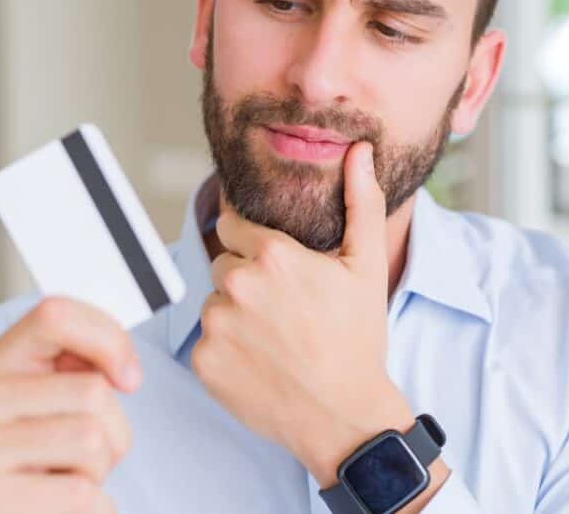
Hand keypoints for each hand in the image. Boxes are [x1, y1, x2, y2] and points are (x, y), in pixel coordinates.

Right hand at [0, 297, 142, 512]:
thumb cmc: (25, 472)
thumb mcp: (43, 411)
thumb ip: (75, 376)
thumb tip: (122, 372)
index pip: (55, 315)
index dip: (109, 340)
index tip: (128, 379)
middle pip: (93, 392)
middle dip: (112, 434)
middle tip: (78, 462)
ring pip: (93, 443)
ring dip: (99, 475)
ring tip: (63, 486)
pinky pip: (85, 496)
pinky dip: (95, 510)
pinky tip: (55, 513)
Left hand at [191, 142, 415, 485]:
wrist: (343, 415)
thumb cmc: (358, 339)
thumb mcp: (366, 266)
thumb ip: (359, 201)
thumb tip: (359, 152)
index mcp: (272, 253)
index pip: (232, 225)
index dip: (255, 246)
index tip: (276, 271)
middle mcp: (237, 283)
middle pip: (222, 264)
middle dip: (246, 281)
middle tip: (284, 310)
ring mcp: (216, 324)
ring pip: (213, 303)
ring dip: (235, 316)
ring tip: (275, 339)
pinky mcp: (203, 361)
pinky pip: (206, 342)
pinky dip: (226, 351)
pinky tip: (260, 362)